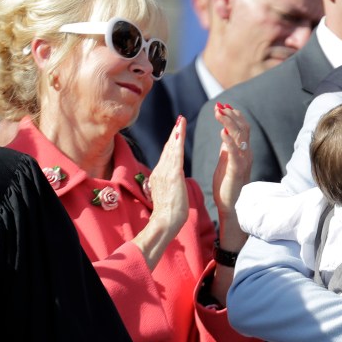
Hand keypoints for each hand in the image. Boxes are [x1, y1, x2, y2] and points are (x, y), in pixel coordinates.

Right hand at [133, 115, 189, 268]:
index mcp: (160, 175)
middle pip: (168, 148)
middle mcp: (160, 171)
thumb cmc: (169, 213)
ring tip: (181, 121)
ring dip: (176, 134)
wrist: (165, 222)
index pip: (167, 155)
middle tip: (180, 119)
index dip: (172, 142)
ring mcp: (165, 173)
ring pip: (171, 149)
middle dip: (174, 133)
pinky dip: (177, 144)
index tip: (177, 130)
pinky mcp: (172, 176)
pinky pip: (175, 156)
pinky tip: (180, 134)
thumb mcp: (169, 193)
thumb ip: (169, 183)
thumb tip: (173, 179)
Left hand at [211, 102, 251, 217]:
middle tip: (219, 106)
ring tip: (219, 113)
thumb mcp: (226, 160)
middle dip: (231, 115)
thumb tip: (225, 130)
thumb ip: (227, 146)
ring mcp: (243, 162)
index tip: (223, 105)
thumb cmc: (226, 184)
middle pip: (243, 128)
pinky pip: (235, 153)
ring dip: (228, 123)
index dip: (234, 115)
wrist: (230, 204)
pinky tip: (222, 132)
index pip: (243, 128)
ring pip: (240, 137)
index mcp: (243, 151)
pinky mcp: (236, 170)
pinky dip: (229, 141)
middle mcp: (246, 154)